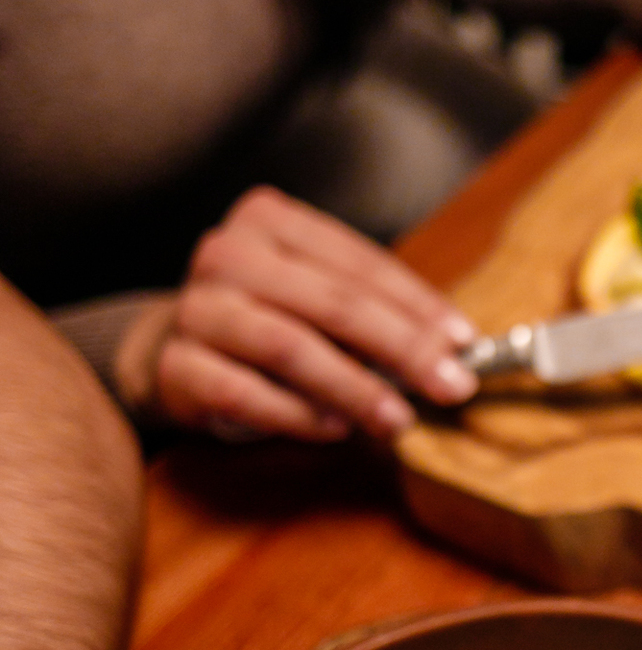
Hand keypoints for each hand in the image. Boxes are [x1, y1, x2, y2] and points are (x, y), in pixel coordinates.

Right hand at [114, 186, 477, 440]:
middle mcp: (228, 254)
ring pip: (290, 348)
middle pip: (333, 304)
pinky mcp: (175, 366)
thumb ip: (371, 309)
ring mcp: (196, 308)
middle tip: (450, 386)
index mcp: (270, 220)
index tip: (463, 341)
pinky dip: (298, 415)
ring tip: (398, 419)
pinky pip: (246, 393)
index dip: (417, 304)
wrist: (170, 347)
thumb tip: (451, 348)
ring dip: (355, 388)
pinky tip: (337, 429)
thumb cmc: (267, 317)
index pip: (359, 263)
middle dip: (402, 348)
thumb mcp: (316, 295)